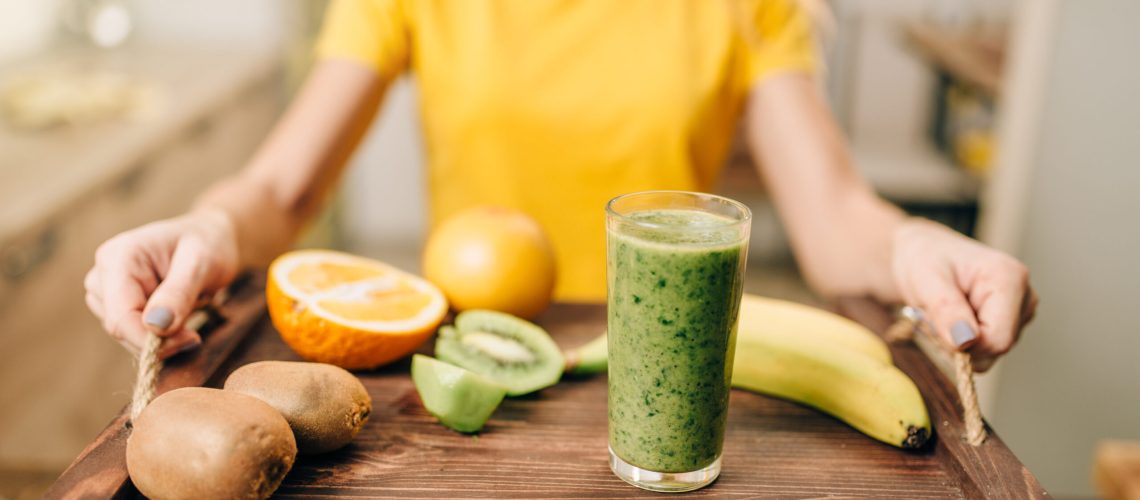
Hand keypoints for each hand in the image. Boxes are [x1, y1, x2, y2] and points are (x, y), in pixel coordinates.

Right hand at [84, 210, 239, 358]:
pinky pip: (131, 333)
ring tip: (186, 312)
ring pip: (125, 335)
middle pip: (120, 328)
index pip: (120, 316)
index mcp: (118, 257)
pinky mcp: (115, 304)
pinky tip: (177, 317)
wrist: (210, 239)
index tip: (190, 339)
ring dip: (159, 337)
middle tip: (194, 333)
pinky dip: (157, 335)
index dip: (150, 339)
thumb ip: (179, 292)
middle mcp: (103, 273)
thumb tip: (155, 325)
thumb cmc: (208, 244)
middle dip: (159, 338)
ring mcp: (106, 290)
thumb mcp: (202, 263)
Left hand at [891, 218, 1037, 370]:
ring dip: (956, 342)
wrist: (924, 252)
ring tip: (942, 314)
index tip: (936, 325)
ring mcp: (1020, 312)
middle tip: (934, 315)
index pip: (998, 340)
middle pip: (995, 348)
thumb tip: (965, 342)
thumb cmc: (925, 258)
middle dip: (958, 342)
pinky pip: (985, 350)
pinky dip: (961, 342)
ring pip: (989, 353)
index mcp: (1010, 279)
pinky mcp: (1010, 323)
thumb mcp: (926, 279)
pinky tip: (951, 319)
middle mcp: (1024, 296)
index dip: (964, 345)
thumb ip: (946, 310)